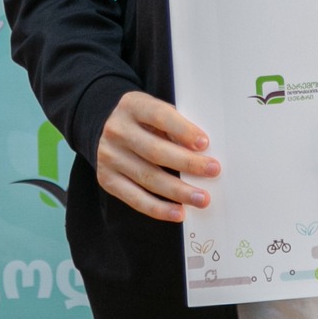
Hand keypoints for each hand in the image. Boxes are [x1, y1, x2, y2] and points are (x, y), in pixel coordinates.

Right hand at [97, 90, 219, 221]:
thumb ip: (174, 124)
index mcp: (132, 106)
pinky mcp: (107, 180)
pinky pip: (135, 198)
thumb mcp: (155, 111)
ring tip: (202, 198)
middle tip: (213, 170)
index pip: (159, 116)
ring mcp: (110, 157)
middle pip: (155, 151)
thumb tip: (203, 151)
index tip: (204, 143)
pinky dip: (159, 208)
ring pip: (148, 178)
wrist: (104, 127)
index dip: (182, 130)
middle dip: (187, 163)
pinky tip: (179, 212)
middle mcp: (117, 131)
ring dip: (179, 191)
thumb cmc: (142, 120)